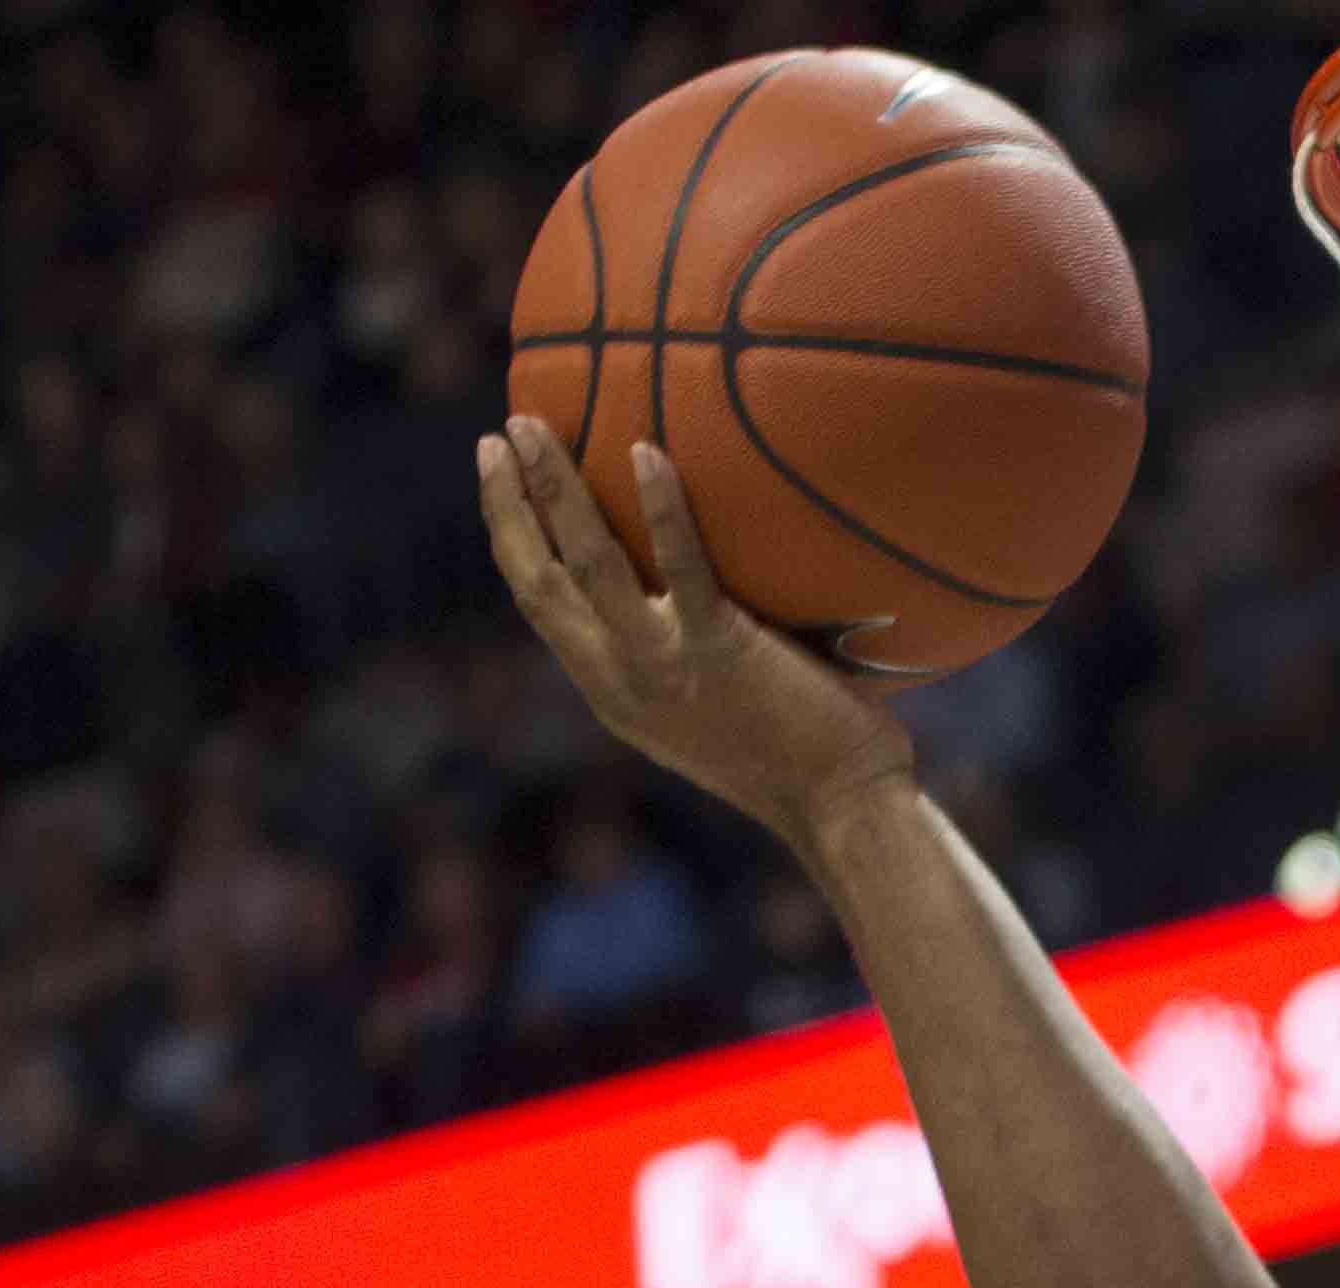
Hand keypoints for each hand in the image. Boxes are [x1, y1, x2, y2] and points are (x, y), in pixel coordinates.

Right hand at [474, 419, 914, 849]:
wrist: (841, 811)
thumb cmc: (800, 760)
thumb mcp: (712, 712)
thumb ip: (683, 657)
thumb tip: (694, 584)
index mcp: (615, 694)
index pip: (542, 605)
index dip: (512, 538)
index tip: (498, 477)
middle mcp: (622, 681)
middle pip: (538, 580)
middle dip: (508, 504)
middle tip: (500, 433)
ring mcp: (665, 665)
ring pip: (587, 562)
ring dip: (552, 488)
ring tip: (534, 424)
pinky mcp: (720, 650)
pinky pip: (682, 564)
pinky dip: (661, 507)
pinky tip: (648, 449)